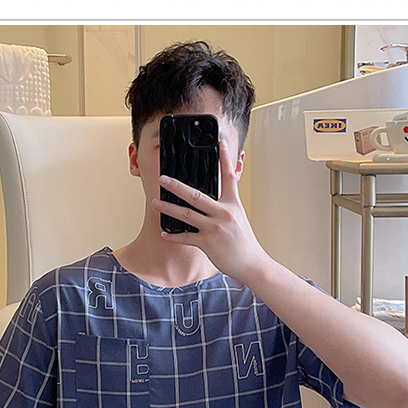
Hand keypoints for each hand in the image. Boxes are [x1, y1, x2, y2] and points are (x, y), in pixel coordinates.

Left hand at [153, 139, 271, 283]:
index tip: (220, 143)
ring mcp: (215, 228)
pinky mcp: (208, 243)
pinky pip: (186, 237)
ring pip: (186, 215)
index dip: (225, 159)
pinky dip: (174, 235)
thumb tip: (212, 199)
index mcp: (233, 205)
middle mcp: (224, 213)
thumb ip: (226, 206)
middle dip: (177, 186)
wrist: (251, 264)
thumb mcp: (239, 218)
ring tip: (155, 203)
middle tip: (163, 178)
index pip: (229, 177)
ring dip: (168, 208)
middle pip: (196, 195)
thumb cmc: (244, 242)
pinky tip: (165, 232)